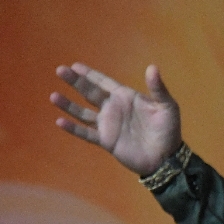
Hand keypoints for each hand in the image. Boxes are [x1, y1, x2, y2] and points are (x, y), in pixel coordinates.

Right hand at [51, 63, 182, 175]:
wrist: (167, 158)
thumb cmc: (169, 131)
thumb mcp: (167, 107)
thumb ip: (158, 88)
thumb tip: (152, 67)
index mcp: (126, 98)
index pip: (104, 82)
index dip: (91, 74)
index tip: (75, 65)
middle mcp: (114, 109)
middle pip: (89, 93)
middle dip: (75, 82)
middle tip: (60, 70)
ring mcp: (109, 125)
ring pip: (83, 112)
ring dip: (69, 105)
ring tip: (53, 96)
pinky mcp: (107, 141)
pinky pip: (87, 134)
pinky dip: (74, 128)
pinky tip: (60, 121)